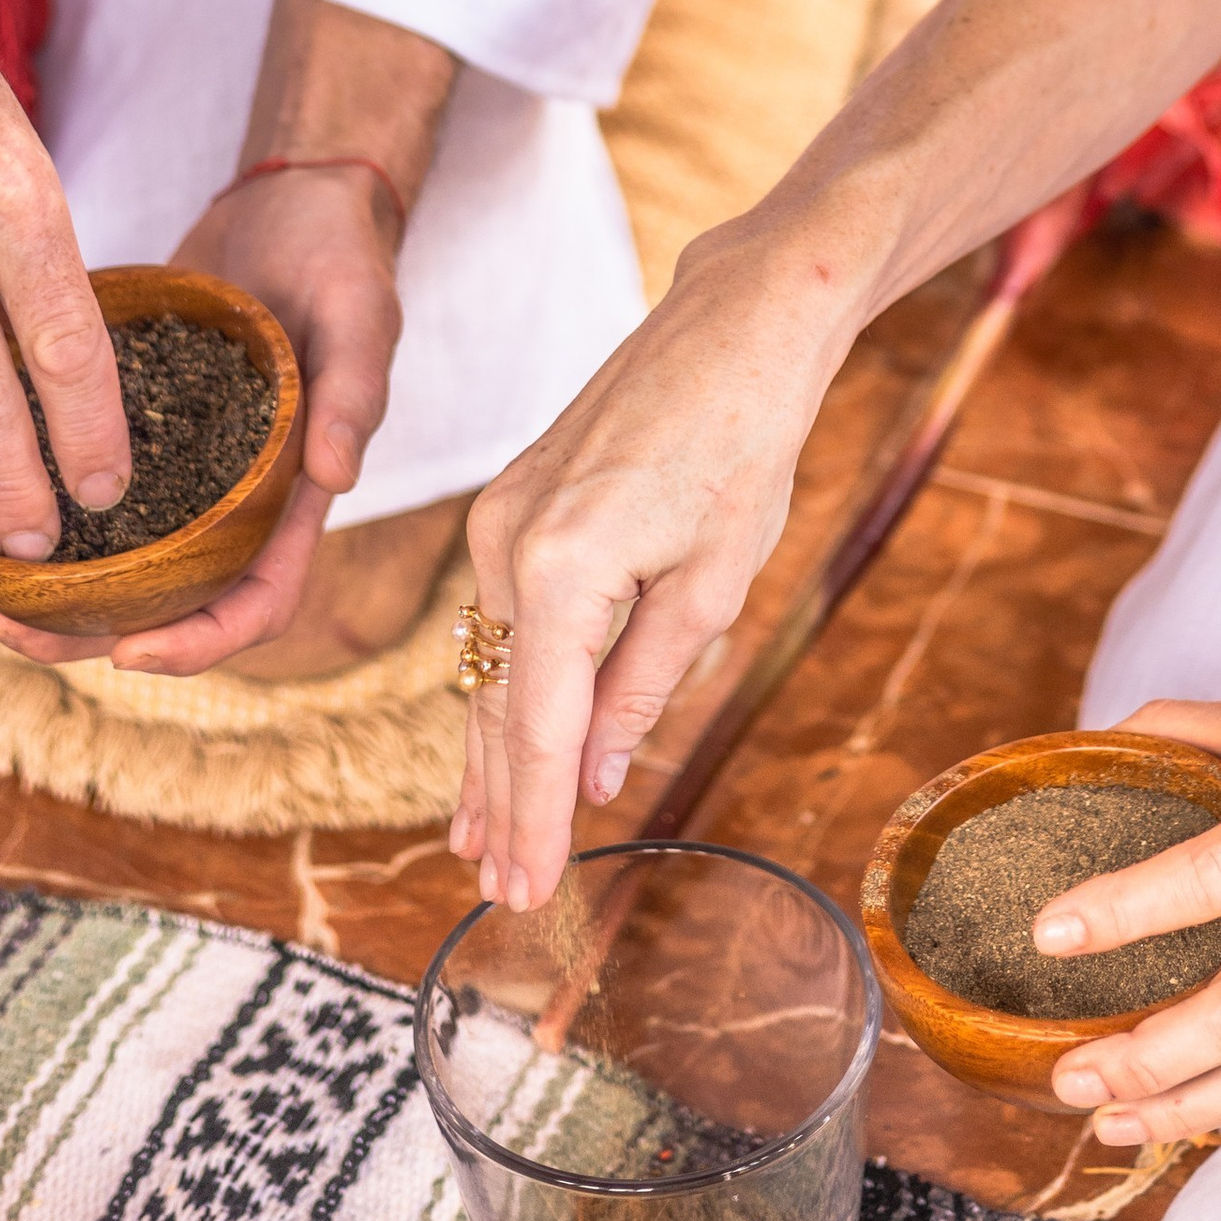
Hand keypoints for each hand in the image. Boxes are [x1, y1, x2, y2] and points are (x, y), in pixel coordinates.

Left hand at [0, 159, 401, 673]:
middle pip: (161, 602)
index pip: (257, 601)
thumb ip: (356, 392)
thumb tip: (339, 478)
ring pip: (110, 557)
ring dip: (43, 588)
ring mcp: (178, 465)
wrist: (292, 198)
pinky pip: (79, 483)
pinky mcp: (132, 421)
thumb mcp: (361, 314)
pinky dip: (30, 504)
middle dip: (80, 633)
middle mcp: (230, 498)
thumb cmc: (342, 256)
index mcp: (292, 495)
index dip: (198, 643)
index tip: (126, 652)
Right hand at [453, 221, 839, 905]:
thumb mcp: (713, 583)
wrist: (736, 324)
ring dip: (488, 753)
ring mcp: (499, 516)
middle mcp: (506, 540)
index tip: (530, 893)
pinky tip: (494, 739)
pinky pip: (498, 618)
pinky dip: (500, 685)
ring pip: (486, 663)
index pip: (536, 726)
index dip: (534, 818)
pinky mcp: (512, 500)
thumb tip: (592, 774)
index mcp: (558, 567)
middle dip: (501, 804)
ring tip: (476, 843)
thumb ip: (642, 683)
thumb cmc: (743, 441)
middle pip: (496, 703)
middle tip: (503, 896)